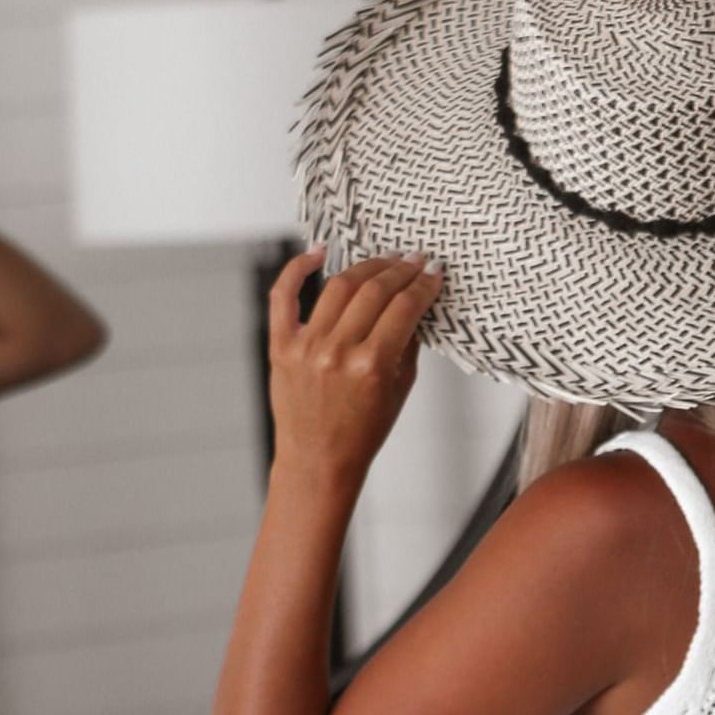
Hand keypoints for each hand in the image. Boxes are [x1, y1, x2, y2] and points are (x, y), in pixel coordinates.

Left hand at [266, 247, 444, 486]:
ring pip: (339, 286)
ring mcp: (306, 346)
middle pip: (375, 290)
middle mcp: (338, 352)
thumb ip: (407, 343)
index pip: (405, 307)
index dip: (423, 284)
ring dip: (366, 266)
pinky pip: (282, 296)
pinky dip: (297, 268)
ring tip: (382, 262)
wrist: (318, 462)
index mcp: (372, 366)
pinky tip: (317, 253)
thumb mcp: (400, 390)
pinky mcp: (281, 346)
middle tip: (413, 261)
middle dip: (400, 270)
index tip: (433, 273)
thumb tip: (415, 302)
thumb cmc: (362, 433)